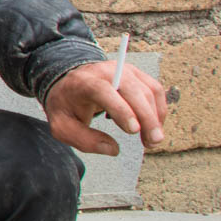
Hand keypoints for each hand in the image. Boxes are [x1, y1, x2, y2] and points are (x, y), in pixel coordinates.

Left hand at [43, 59, 167, 155]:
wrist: (70, 82)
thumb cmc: (67, 106)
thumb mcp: (63, 126)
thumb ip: (83, 140)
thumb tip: (113, 150)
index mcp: (84, 82)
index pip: (104, 91)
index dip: (121, 109)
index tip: (134, 130)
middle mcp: (106, 72)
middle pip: (133, 90)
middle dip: (147, 118)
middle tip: (153, 142)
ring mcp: (124, 70)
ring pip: (148, 91)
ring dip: (155, 118)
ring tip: (151, 141)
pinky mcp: (136, 74)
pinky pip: (155, 91)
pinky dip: (158, 110)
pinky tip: (154, 127)